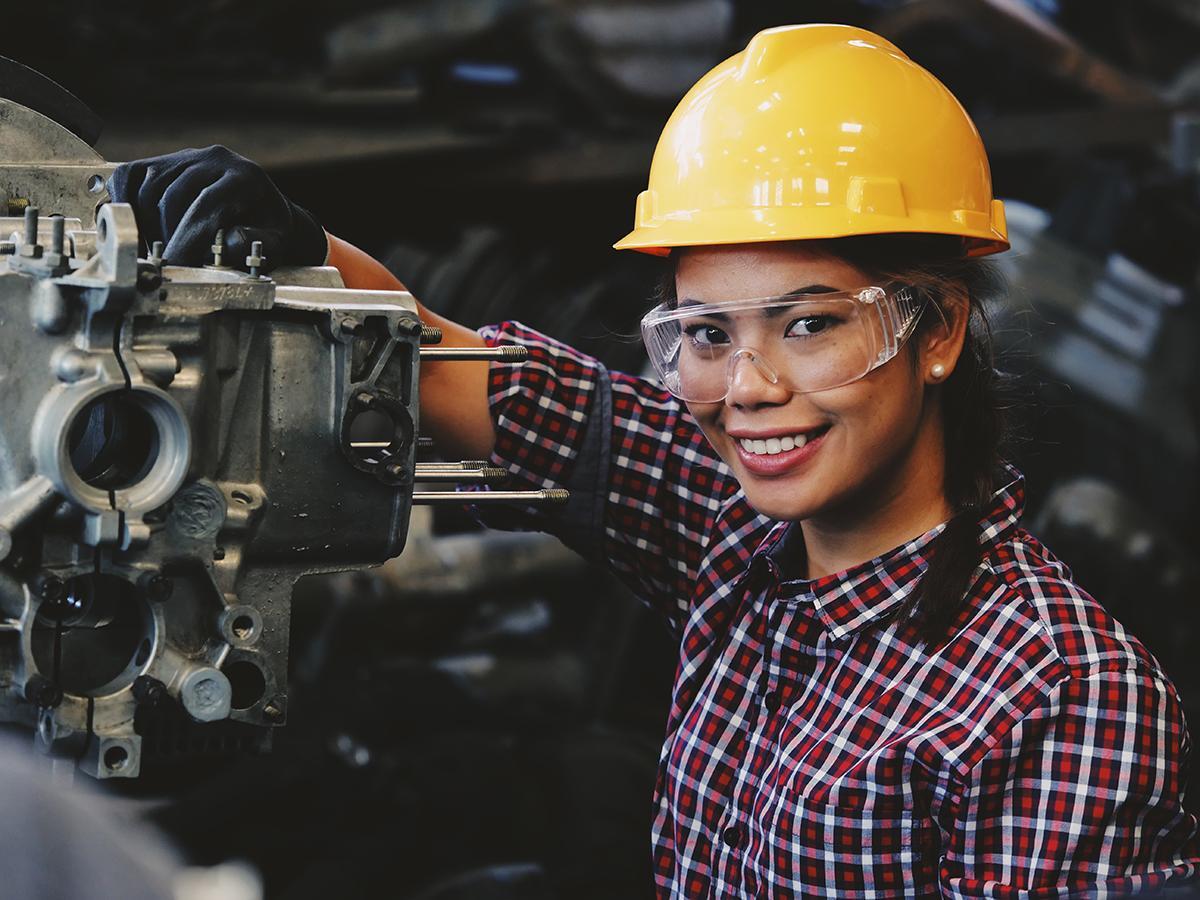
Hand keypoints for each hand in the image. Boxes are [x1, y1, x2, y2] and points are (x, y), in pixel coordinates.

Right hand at [106, 145, 327, 269]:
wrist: (261, 209)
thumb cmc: (267, 230)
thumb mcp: (275, 243)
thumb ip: (257, 244)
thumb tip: (231, 242)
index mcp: (246, 177)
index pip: (207, 205)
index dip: (188, 239)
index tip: (176, 264)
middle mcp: (215, 159)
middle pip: (174, 197)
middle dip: (168, 236)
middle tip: (170, 262)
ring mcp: (186, 156)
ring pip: (150, 188)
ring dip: (148, 225)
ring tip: (160, 248)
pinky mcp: (163, 161)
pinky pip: (130, 175)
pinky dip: (124, 201)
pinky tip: (135, 226)